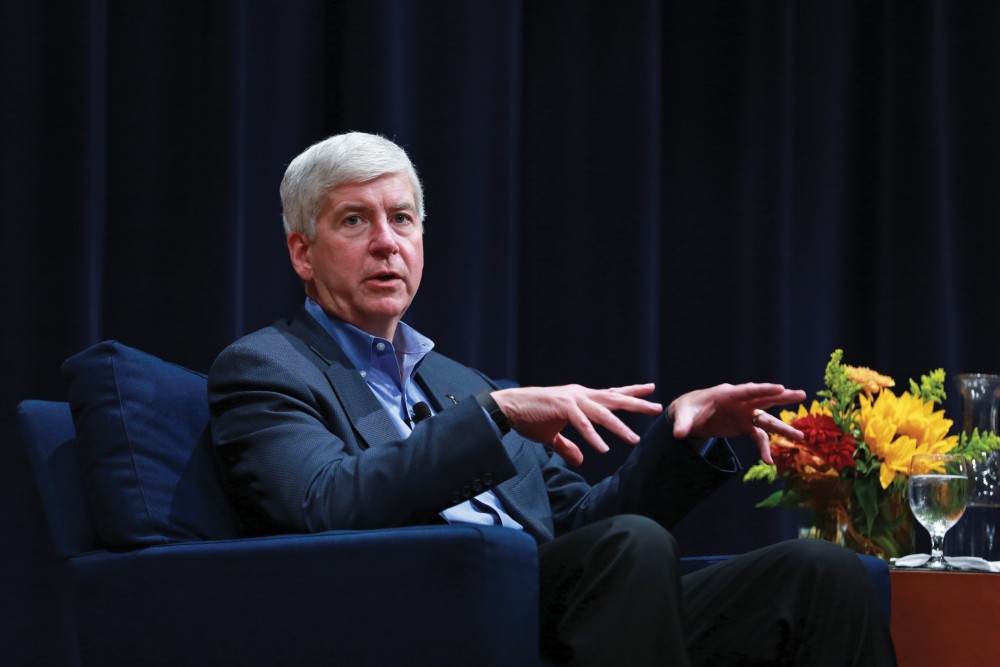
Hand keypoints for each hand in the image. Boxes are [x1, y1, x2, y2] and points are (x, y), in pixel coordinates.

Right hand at [491, 383, 663, 465]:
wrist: (509, 408)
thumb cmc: (529, 418)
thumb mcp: (552, 436)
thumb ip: (568, 447)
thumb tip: (580, 460)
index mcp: (580, 397)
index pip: (611, 393)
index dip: (630, 392)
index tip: (649, 390)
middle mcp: (580, 395)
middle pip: (614, 398)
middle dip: (636, 403)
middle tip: (656, 407)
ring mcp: (573, 399)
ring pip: (603, 413)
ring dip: (619, 427)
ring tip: (634, 439)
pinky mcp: (563, 407)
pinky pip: (583, 425)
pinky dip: (594, 437)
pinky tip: (604, 448)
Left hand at [667, 383, 805, 463]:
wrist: (688, 415)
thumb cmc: (686, 409)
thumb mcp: (683, 415)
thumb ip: (683, 424)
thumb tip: (679, 434)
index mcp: (726, 394)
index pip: (747, 391)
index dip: (763, 389)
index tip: (780, 388)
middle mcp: (739, 402)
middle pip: (763, 399)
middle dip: (782, 397)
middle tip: (801, 394)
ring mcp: (743, 414)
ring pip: (766, 418)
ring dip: (782, 427)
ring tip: (800, 437)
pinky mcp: (743, 426)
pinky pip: (758, 437)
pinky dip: (764, 448)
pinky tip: (769, 461)